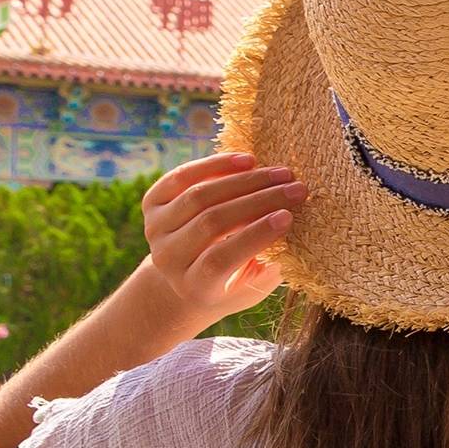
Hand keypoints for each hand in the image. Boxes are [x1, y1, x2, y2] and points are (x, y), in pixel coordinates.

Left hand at [130, 153, 304, 333]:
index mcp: (194, 286)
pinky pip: (182, 176)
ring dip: (246, 180)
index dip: (255, 236)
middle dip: (260, 201)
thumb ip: (269, 264)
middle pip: (212, 222)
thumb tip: (296, 228)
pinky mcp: (152, 203)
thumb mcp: (252, 286)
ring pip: (199, 195)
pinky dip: (216, 165)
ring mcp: (155, 229)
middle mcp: (168, 258)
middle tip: (296, 188)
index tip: (288, 217)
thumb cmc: (231, 283)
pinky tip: (248, 161)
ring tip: (280, 173)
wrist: (183, 278)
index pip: (220, 259)